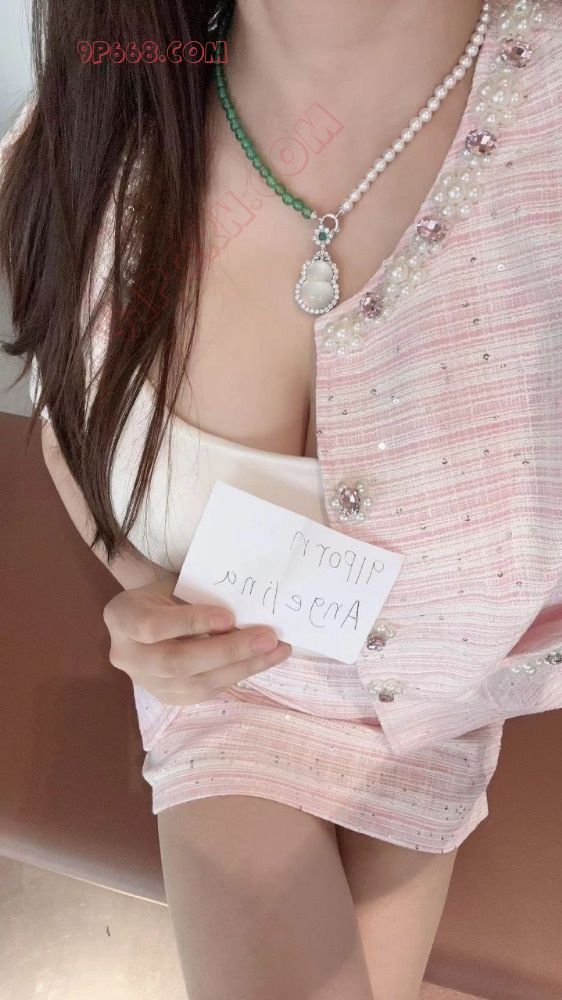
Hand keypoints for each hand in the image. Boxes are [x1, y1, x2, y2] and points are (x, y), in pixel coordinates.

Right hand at [103, 574, 292, 705]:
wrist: (147, 615)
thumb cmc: (165, 592)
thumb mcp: (174, 583)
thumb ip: (200, 595)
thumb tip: (250, 609)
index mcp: (121, 617)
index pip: (152, 626)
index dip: (191, 622)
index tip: (229, 616)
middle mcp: (127, 656)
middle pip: (177, 662)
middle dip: (228, 651)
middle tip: (269, 638)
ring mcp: (146, 682)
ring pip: (195, 684)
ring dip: (242, 667)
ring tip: (276, 651)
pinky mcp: (167, 698)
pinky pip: (205, 692)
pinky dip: (236, 675)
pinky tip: (261, 662)